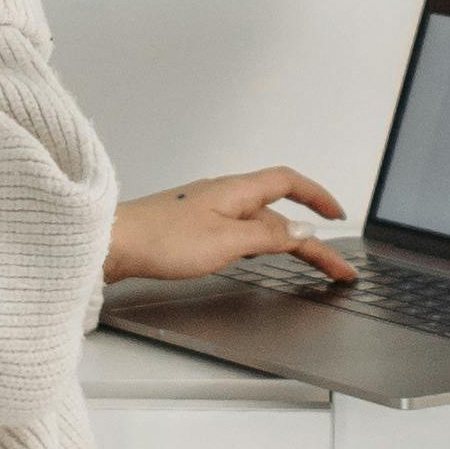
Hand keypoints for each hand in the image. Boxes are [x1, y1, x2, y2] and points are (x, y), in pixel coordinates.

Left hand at [103, 172, 355, 290]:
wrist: (111, 245)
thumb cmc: (159, 240)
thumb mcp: (225, 241)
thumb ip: (266, 236)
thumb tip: (301, 232)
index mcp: (235, 190)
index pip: (289, 182)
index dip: (317, 197)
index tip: (338, 216)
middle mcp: (222, 194)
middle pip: (277, 209)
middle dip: (308, 236)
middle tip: (331, 266)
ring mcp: (205, 209)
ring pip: (257, 221)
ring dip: (284, 240)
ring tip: (306, 262)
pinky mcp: (190, 226)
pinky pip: (237, 229)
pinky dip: (258, 242)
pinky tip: (255, 254)